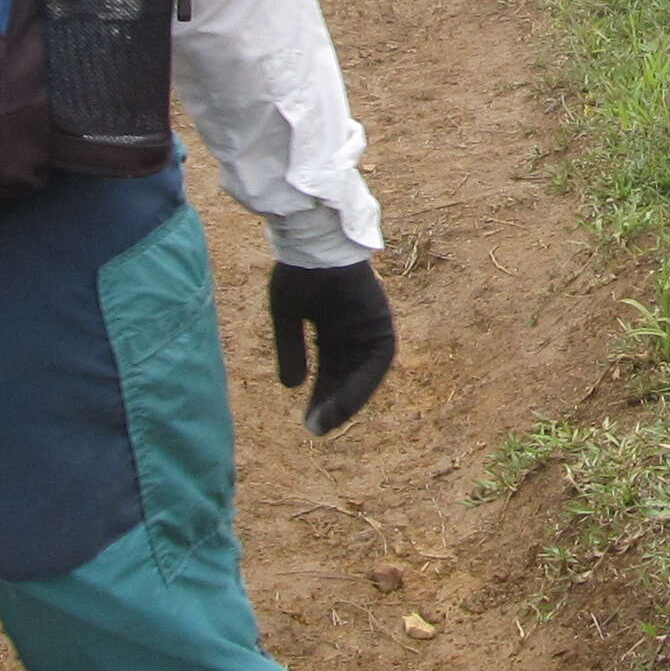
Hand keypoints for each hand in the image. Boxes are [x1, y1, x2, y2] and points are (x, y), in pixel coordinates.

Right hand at [268, 261, 395, 436]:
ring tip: (326, 423)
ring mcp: (370, 326)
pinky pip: (377, 362)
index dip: (322, 396)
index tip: (308, 420)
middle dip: (332, 404)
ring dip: (347, 400)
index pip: (332, 370)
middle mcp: (356, 330)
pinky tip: (342, 402)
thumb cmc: (298, 271)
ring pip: (363, 374)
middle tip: (316, 429)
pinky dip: (361, 383)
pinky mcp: (381, 322)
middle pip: (347, 376)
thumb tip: (291, 387)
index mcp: (335, 328)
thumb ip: (292, 351)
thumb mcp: (287, 317)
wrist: (312, 241)